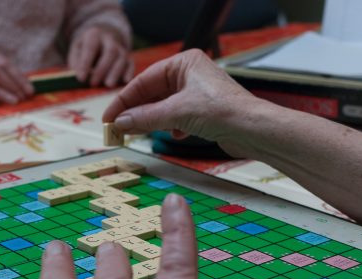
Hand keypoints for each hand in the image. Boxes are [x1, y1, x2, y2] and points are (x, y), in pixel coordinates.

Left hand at [68, 26, 133, 87]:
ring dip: (115, 73)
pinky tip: (124, 82)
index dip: (85, 63)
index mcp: (94, 35)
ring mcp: (121, 49)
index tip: (81, 78)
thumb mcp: (76, 51)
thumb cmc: (85, 49)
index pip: (90, 47)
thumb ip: (76, 63)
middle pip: (110, 52)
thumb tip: (81, 77)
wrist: (102, 40)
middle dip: (102, 69)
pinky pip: (130, 64)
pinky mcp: (128, 58)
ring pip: (122, 58)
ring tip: (108, 85)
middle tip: (94, 83)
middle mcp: (110, 40)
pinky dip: (128, 73)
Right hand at [102, 49, 258, 143]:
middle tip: (117, 128)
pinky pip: (175, 117)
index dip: (123, 100)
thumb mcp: (176, 113)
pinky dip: (169, 126)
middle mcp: (189, 74)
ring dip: (152, 121)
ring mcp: (196, 93)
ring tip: (138, 133)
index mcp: (184, 63)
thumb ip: (145, 118)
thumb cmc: (223, 110)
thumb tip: (120, 122)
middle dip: (136, 112)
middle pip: (152, 94)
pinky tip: (174, 134)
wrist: (253, 129)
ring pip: (162, 107)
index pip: (144, 81)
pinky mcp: (202, 111)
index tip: (108, 117)